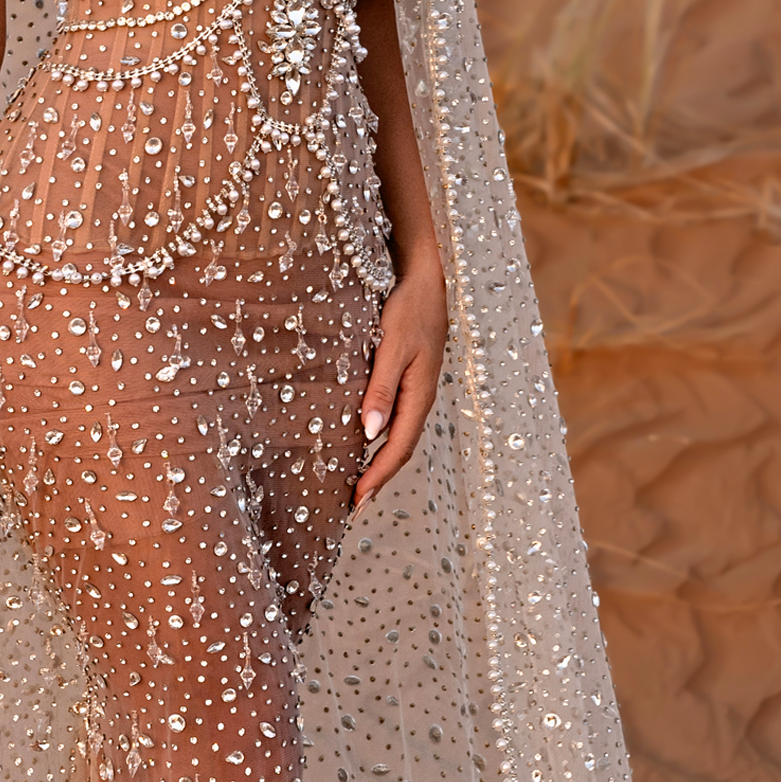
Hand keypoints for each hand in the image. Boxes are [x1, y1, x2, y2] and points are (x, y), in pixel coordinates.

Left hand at [355, 254, 446, 508]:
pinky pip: (397, 418)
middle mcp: (420, 397)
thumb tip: (369, 434)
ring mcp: (417, 388)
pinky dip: (382, 438)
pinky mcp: (410, 378)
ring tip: (358, 482)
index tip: (357, 501)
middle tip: (354, 505)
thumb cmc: (407, 307)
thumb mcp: (391, 347)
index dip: (378, 477)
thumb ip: (380, 389)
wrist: (425, 276)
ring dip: (380, 461)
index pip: (398, 448)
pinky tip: (366, 441)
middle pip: (400, 448)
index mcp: (419, 394)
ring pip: (399, 435)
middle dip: (379, 478)